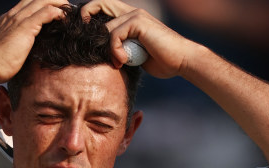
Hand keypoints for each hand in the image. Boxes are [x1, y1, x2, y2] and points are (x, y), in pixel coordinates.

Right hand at [0, 0, 68, 83]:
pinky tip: (64, 17)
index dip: (42, 3)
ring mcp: (18, 20)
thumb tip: (28, 50)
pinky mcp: (25, 27)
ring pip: (42, 1)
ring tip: (69, 9)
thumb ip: (18, 43)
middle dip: (52, 0)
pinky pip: (45, 13)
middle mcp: (13, 16)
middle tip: (66, 6)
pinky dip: (57, 12)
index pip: (28, 3)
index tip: (55, 9)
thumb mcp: (9, 49)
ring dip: (58, 3)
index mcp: (8, 19)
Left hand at [81, 0, 195, 78]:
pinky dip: (115, 50)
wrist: (182, 61)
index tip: (86, 39)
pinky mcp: (138, 22)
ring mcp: (135, 15)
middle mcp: (132, 12)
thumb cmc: (162, 61)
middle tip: (87, 43)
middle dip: (86, 19)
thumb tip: (101, 55)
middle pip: (100, 3)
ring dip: (106, 48)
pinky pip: (115, 34)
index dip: (90, 18)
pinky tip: (123, 61)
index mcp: (130, 18)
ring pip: (106, 27)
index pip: (103, 8)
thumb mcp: (134, 54)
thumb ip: (120, 49)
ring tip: (117, 62)